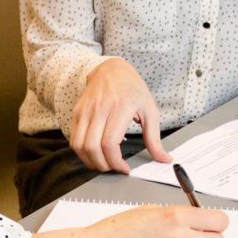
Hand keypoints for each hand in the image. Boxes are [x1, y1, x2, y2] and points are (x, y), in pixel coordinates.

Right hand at [70, 58, 171, 172]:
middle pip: (92, 148)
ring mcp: (85, 111)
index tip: (125, 169)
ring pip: (79, 146)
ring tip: (104, 163)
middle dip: (103, 165)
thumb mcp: (150, 110)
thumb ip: (154, 138)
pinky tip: (95, 154)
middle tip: (114, 168)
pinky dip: (82, 152)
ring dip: (90, 161)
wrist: (111, 69)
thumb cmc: (132, 89)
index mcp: (120, 108)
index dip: (115, 162)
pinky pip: (74, 139)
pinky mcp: (77, 113)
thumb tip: (164, 159)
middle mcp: (99, 109)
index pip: (109, 143)